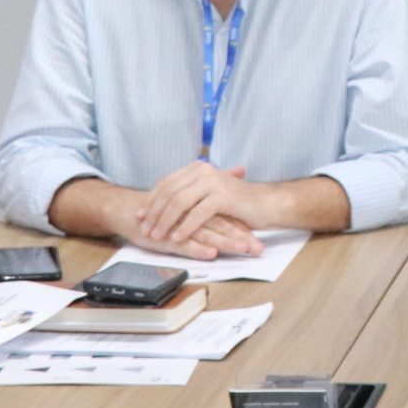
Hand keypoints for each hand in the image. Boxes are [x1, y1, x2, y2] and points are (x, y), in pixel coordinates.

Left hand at [136, 162, 267, 254]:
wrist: (267, 204)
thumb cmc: (239, 203)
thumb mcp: (210, 193)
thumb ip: (191, 192)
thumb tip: (165, 202)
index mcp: (198, 168)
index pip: (167, 183)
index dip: (151, 200)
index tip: (140, 215)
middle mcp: (204, 171)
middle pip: (169, 192)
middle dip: (154, 212)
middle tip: (144, 229)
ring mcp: (213, 183)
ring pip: (180, 203)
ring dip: (165, 222)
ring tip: (157, 236)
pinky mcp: (223, 197)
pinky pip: (197, 214)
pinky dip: (184, 228)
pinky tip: (176, 239)